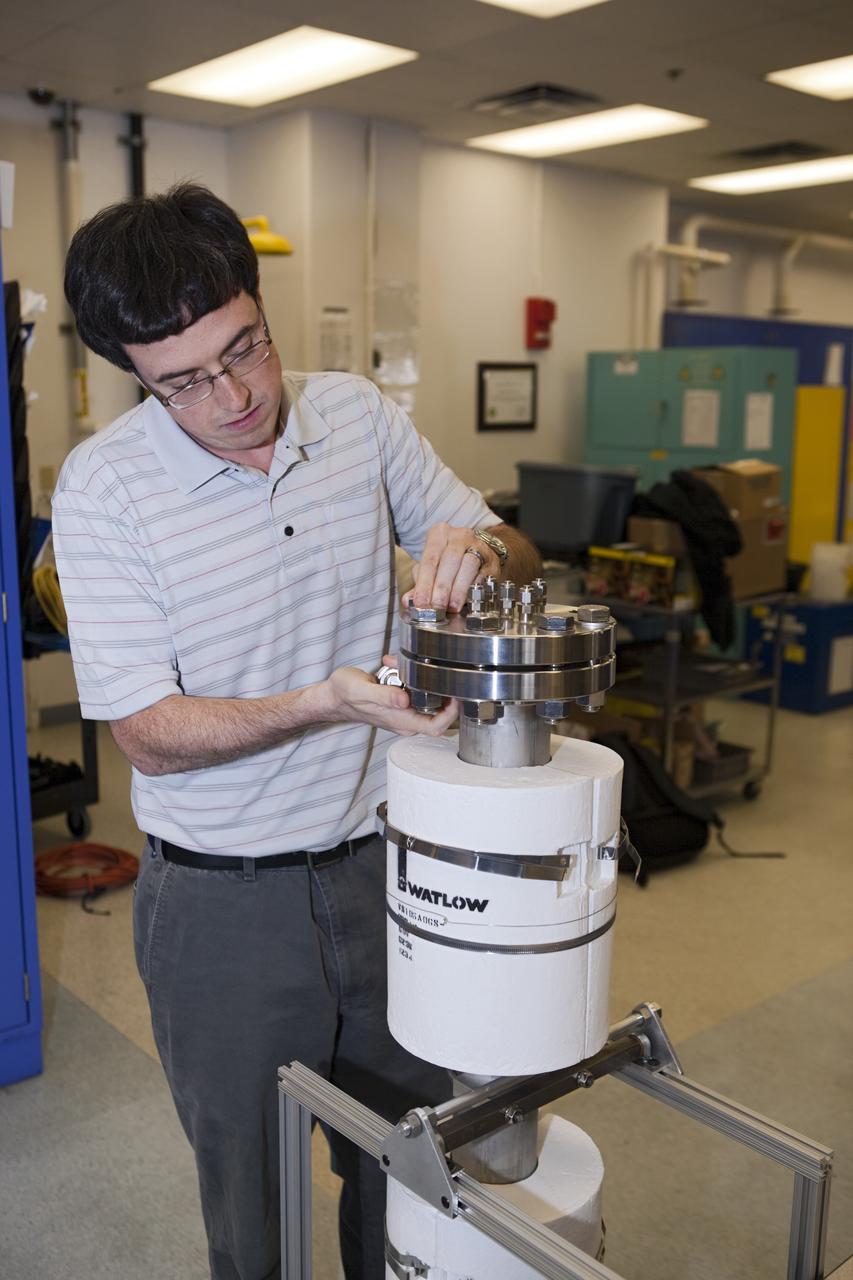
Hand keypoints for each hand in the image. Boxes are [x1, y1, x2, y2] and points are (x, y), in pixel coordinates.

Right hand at [317, 666, 457, 736]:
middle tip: (427, 669)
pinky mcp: (399, 702)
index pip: (436, 727)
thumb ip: (384, 696)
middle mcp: (405, 720)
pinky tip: (394, 664)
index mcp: (401, 721)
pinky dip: (408, 675)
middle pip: (438, 713)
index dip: (451, 714)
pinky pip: (414, 690)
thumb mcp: (361, 691)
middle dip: (436, 688)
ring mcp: (403, 712)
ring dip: (419, 678)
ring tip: (400, 664)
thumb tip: (404, 700)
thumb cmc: (343, 695)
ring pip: (426, 698)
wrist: (332, 696)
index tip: (455, 694)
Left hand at [407, 523, 499, 611]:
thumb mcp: (432, 568)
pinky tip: (468, 599)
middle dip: (442, 587)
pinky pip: (484, 573)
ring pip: (468, 564)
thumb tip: (408, 601)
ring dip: (459, 588)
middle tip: (437, 606)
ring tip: (452, 606)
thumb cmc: (451, 562)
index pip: (429, 559)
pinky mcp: (491, 558)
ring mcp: (477, 545)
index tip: (421, 602)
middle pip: (449, 560)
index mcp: (439, 534)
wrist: (481, 552)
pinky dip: (475, 587)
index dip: (424, 583)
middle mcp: (459, 535)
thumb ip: (420, 584)